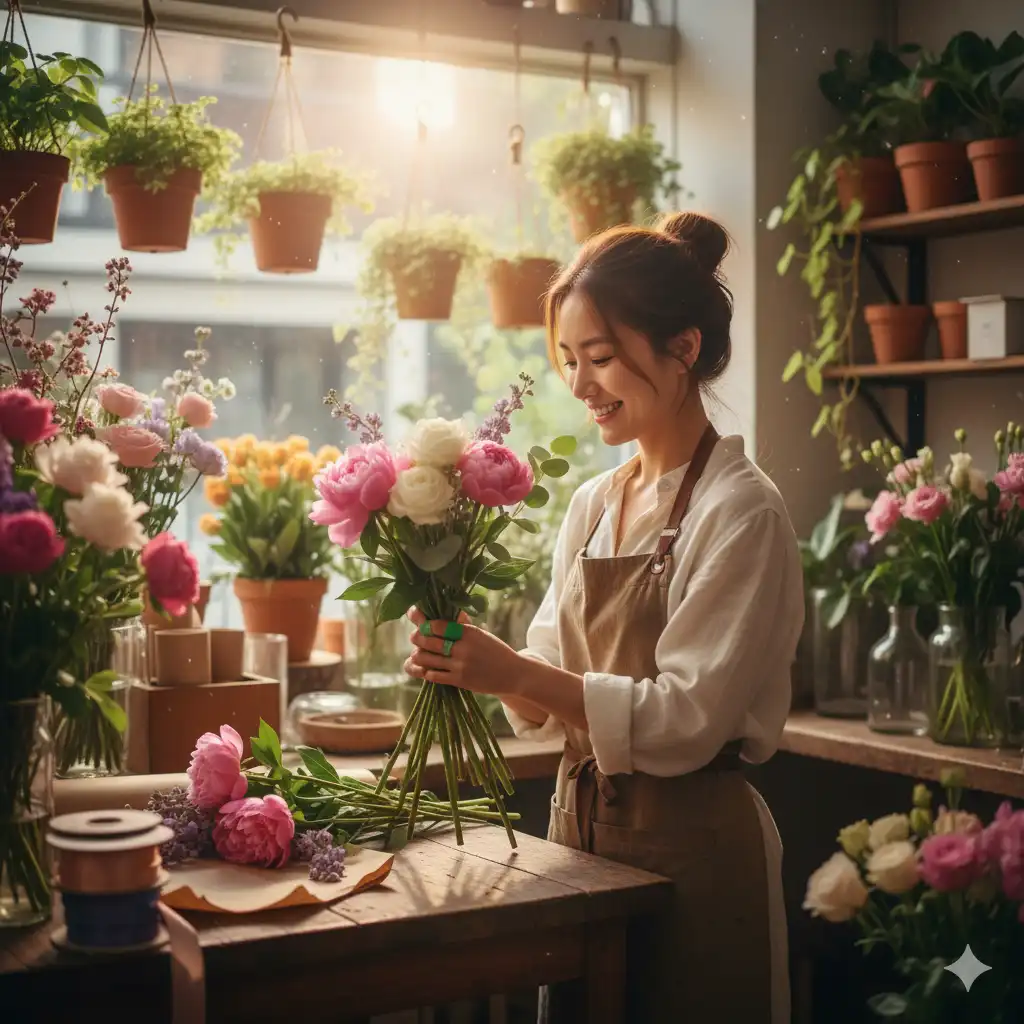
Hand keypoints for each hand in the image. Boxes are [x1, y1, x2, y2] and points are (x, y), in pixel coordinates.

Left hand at [404, 608, 522, 697]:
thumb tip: (447, 609)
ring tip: (416, 653)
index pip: (438, 625)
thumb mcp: (481, 634)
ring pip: (428, 659)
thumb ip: (462, 624)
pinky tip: (425, 668)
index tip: (419, 621)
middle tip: (414, 637)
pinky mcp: (459, 681)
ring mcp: (460, 665)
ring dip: (418, 655)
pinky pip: (434, 676)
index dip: (424, 623)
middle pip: (429, 641)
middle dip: (417, 638)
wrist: (512, 673)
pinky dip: (426, 671)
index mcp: (469, 632)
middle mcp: (463, 648)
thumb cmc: (495, 651)